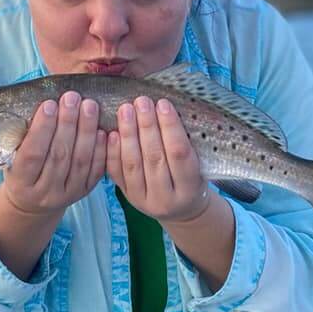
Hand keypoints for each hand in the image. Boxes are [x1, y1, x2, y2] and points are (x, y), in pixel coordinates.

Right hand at [1, 92, 106, 216]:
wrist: (32, 203)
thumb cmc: (21, 171)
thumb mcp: (13, 158)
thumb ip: (24, 138)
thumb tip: (43, 105)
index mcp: (21, 183)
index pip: (32, 154)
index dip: (41, 129)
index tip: (49, 104)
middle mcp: (45, 192)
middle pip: (59, 155)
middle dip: (67, 123)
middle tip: (72, 98)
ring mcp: (67, 194)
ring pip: (80, 161)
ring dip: (86, 130)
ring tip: (89, 106)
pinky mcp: (84, 192)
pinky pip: (95, 170)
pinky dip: (100, 149)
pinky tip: (102, 130)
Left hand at [106, 96, 210, 223]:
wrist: (182, 210)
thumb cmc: (194, 179)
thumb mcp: (201, 166)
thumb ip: (186, 144)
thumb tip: (166, 108)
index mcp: (189, 190)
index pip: (179, 154)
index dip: (171, 127)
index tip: (164, 104)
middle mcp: (166, 199)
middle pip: (154, 158)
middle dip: (147, 126)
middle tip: (142, 101)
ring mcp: (143, 200)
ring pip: (133, 164)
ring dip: (128, 134)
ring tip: (126, 110)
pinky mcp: (127, 198)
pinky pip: (116, 173)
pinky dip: (113, 151)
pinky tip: (112, 132)